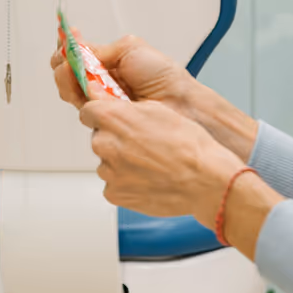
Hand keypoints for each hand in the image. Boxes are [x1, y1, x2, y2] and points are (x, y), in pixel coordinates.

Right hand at [50, 28, 193, 109]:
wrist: (179, 101)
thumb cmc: (163, 76)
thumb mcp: (131, 48)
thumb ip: (101, 49)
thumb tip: (79, 48)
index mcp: (106, 65)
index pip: (76, 57)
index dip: (66, 49)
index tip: (64, 39)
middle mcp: (100, 84)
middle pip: (67, 76)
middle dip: (62, 65)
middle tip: (66, 60)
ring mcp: (101, 102)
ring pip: (70, 93)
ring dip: (68, 79)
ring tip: (75, 71)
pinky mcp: (103, 119)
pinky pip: (84, 108)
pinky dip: (81, 96)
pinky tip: (89, 87)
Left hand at [80, 99, 283, 257]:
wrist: (204, 180)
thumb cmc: (187, 144)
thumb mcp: (157, 109)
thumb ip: (123, 105)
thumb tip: (101, 98)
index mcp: (112, 119)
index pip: (88, 112)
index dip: (103, 116)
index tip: (114, 121)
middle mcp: (104, 144)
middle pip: (99, 139)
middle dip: (115, 140)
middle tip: (143, 145)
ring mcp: (108, 172)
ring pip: (107, 163)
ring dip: (122, 163)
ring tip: (151, 164)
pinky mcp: (114, 194)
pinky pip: (114, 185)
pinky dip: (127, 183)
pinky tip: (148, 179)